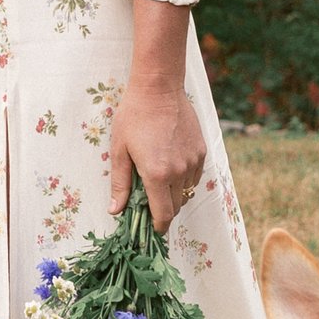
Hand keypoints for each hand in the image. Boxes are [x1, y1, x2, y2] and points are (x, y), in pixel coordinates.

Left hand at [109, 79, 204, 231]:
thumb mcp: (119, 151)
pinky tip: (171, 167)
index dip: (158, 226)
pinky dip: (184, 180)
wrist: (159, 89)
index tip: (152, 229)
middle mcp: (179, 172)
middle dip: (164, 211)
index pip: (163, 214)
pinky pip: (195, 176)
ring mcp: (193, 162)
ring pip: (187, 192)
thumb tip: (115, 211)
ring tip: (159, 182)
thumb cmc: (133, 117)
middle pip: (176, 206)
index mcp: (157, 174)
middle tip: (150, 204)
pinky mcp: (202, 152)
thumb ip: (120, 184)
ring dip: (174, 194)